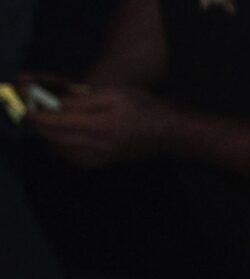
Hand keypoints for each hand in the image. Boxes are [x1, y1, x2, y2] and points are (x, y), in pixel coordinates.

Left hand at [29, 86, 171, 167]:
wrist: (167, 133)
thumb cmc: (143, 107)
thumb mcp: (114, 93)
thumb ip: (84, 99)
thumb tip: (59, 104)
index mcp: (100, 124)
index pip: (59, 121)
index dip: (40, 114)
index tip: (30, 107)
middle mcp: (98, 144)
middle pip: (56, 137)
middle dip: (41, 126)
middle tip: (34, 114)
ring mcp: (101, 157)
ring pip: (62, 150)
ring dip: (49, 138)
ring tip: (45, 125)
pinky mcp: (103, 163)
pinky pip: (73, 159)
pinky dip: (61, 149)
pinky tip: (60, 140)